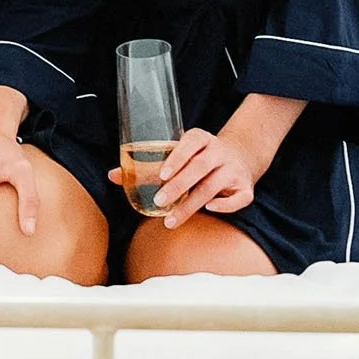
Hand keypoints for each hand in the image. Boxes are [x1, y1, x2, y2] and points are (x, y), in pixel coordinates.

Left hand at [113, 126, 259, 227]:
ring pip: (213, 187)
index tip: (162, 175)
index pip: (189, 143)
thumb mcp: (178, 154)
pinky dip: (225, 205)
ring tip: (170, 220)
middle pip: (199, 168)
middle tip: (159, 202)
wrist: (241, 155)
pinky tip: (210, 210)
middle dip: (178, 186)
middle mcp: (219, 151)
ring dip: (191, 205)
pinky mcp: (247, 188)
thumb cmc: (198, 158)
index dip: (176, 158)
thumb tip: (112, 176)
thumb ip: (148, 165)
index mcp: (201, 138)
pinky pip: (239, 199)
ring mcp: (234, 169)